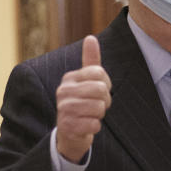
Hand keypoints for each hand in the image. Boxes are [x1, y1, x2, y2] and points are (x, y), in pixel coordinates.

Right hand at [55, 35, 111, 162]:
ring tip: (90, 116)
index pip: (99, 73)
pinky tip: (86, 126)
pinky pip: (94, 124)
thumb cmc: (82, 103)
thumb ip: (90, 61)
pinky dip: (95, 127)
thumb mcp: (86, 81)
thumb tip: (91, 38)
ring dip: (99, 115)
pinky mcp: (68, 126)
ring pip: (99, 108)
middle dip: (104, 101)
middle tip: (96, 106)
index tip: (99, 92)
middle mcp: (63, 91)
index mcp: (70, 78)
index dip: (106, 84)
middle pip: (101, 90)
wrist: (70, 133)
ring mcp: (64, 109)